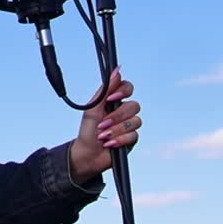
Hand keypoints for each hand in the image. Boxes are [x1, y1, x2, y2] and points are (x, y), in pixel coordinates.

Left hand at [68, 67, 142, 182]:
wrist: (87, 154)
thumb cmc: (88, 129)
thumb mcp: (94, 108)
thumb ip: (106, 89)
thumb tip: (117, 70)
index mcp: (113, 100)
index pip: (128, 88)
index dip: (123, 91)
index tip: (111, 98)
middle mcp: (123, 111)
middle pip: (134, 106)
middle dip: (117, 116)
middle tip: (102, 124)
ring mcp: (129, 125)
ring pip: (135, 122)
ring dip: (116, 129)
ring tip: (103, 136)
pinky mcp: (132, 139)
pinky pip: (134, 135)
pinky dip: (120, 139)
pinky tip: (109, 143)